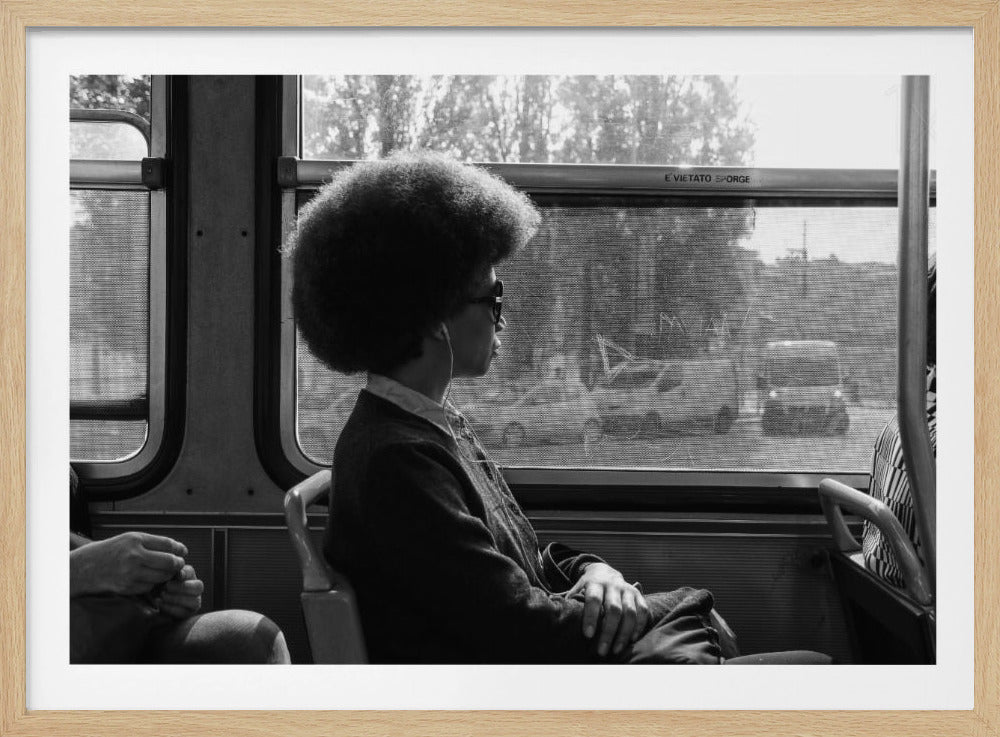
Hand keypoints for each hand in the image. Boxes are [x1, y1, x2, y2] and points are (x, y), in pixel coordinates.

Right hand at [70, 531, 186, 597]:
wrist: (85, 567)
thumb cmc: (111, 551)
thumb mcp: (130, 539)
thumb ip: (153, 542)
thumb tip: (179, 549)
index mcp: (135, 540)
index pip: (167, 544)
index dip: (179, 549)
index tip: (182, 552)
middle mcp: (134, 556)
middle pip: (168, 562)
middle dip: (177, 564)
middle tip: (177, 565)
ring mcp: (130, 573)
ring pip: (162, 576)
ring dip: (166, 575)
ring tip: (163, 571)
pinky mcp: (127, 587)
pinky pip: (149, 586)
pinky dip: (152, 584)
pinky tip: (147, 579)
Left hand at [153, 564, 203, 618]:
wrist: (145, 604)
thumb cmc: (152, 586)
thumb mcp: (156, 577)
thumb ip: (165, 571)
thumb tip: (176, 570)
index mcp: (187, 576)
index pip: (190, 572)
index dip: (185, 573)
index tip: (176, 575)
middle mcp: (193, 588)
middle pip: (199, 587)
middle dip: (182, 587)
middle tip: (166, 587)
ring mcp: (192, 602)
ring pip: (194, 601)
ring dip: (177, 598)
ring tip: (161, 596)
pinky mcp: (186, 614)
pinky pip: (184, 612)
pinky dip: (171, 608)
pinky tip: (160, 604)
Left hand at [567, 562, 650, 656]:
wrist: (604, 572)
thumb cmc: (588, 588)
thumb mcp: (577, 589)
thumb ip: (571, 600)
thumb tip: (556, 611)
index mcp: (594, 583)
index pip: (594, 599)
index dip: (591, 617)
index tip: (588, 635)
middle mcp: (612, 585)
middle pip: (613, 609)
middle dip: (608, 632)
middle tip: (602, 651)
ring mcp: (627, 589)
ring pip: (629, 612)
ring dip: (624, 633)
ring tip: (616, 650)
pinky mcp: (638, 595)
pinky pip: (643, 611)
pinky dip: (639, 626)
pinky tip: (632, 640)